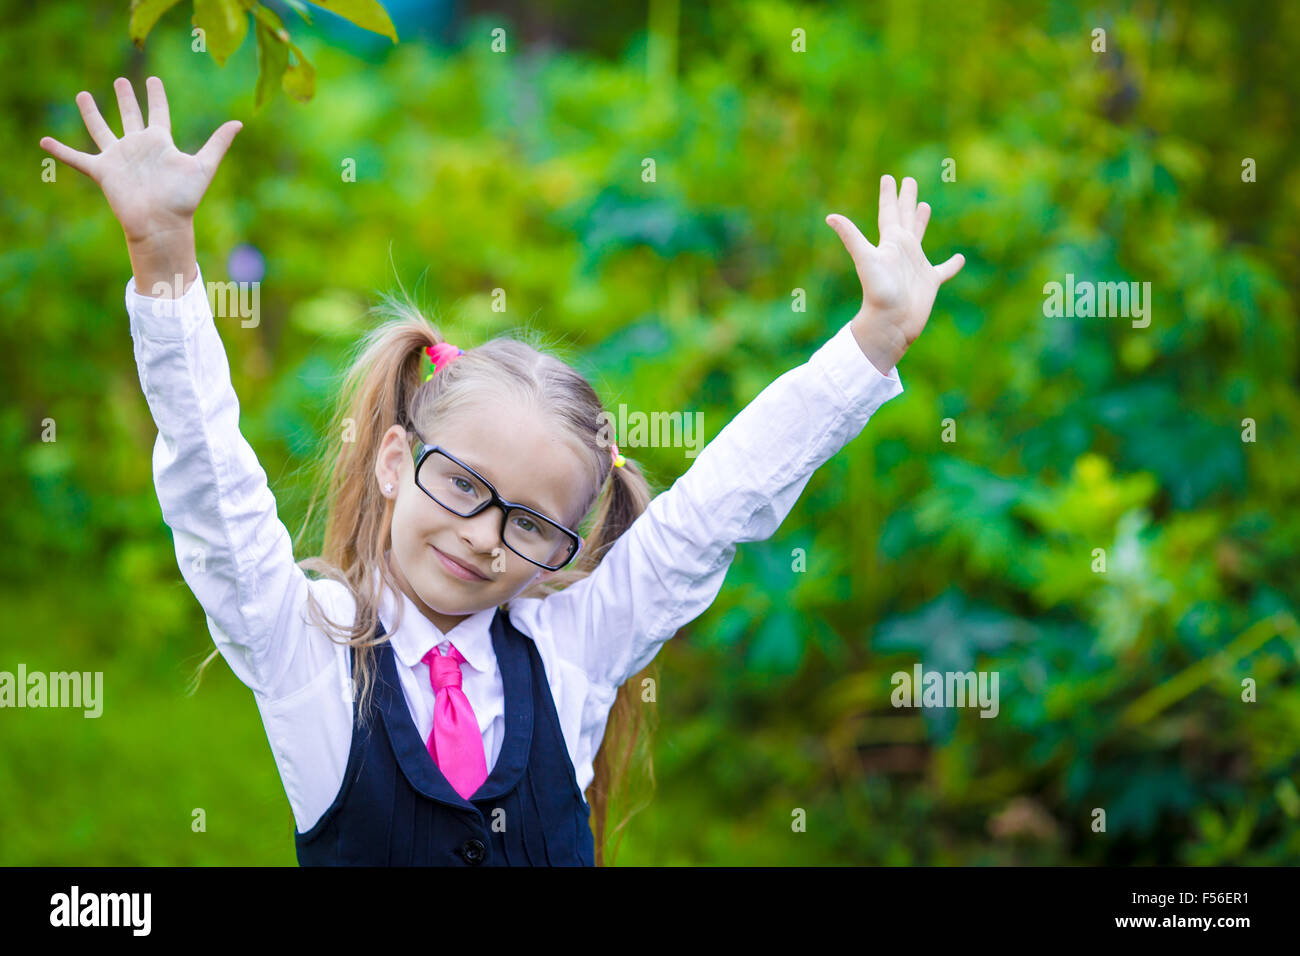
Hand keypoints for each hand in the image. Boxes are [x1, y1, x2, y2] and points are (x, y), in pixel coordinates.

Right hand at [39, 76, 241, 242]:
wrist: (162, 223)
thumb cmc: (184, 198)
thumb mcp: (204, 166)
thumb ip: (218, 143)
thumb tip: (239, 123)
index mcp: (161, 143)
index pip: (158, 112)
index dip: (156, 96)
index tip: (154, 80)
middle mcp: (139, 147)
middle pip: (130, 116)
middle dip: (126, 98)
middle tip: (121, 81)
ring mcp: (119, 158)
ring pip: (101, 129)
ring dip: (91, 114)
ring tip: (83, 95)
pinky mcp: (103, 171)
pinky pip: (76, 159)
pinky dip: (60, 151)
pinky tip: (44, 142)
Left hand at [826, 175, 964, 374]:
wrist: (889, 323)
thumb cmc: (878, 292)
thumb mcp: (866, 259)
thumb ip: (851, 237)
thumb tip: (830, 217)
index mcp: (889, 242)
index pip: (888, 212)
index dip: (889, 195)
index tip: (888, 177)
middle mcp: (902, 250)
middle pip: (904, 218)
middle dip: (906, 199)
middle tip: (909, 180)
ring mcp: (916, 265)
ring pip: (920, 236)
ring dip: (921, 221)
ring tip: (925, 206)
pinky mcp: (929, 282)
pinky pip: (944, 270)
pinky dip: (952, 265)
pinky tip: (960, 258)